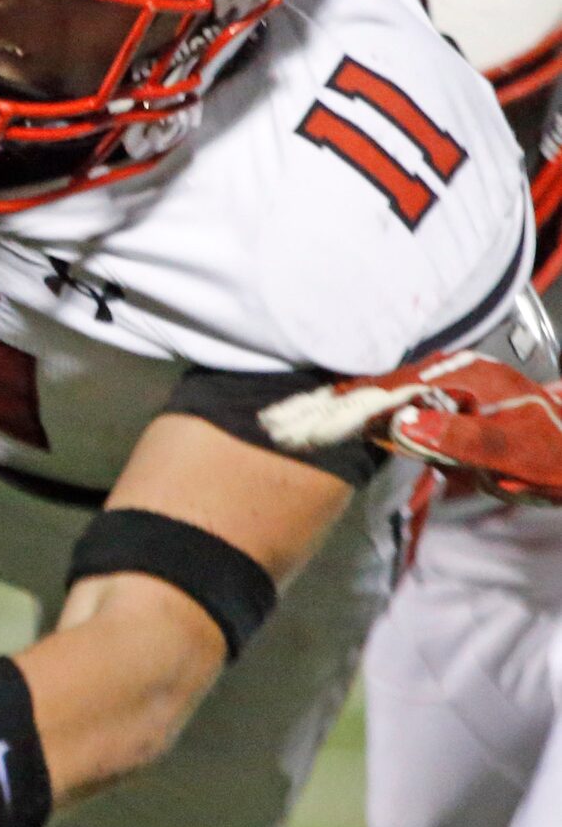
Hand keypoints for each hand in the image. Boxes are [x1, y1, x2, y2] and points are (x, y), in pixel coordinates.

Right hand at [262, 354, 561, 501]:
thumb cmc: (553, 454)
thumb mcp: (511, 451)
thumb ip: (457, 438)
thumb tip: (400, 423)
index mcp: (468, 375)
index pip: (397, 384)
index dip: (353, 400)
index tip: (314, 412)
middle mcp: (455, 373)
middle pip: (385, 384)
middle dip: (341, 399)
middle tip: (291, 416)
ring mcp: (451, 386)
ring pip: (390, 393)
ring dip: (353, 406)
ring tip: (305, 418)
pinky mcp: (449, 402)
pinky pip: (402, 403)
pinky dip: (372, 413)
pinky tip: (347, 421)